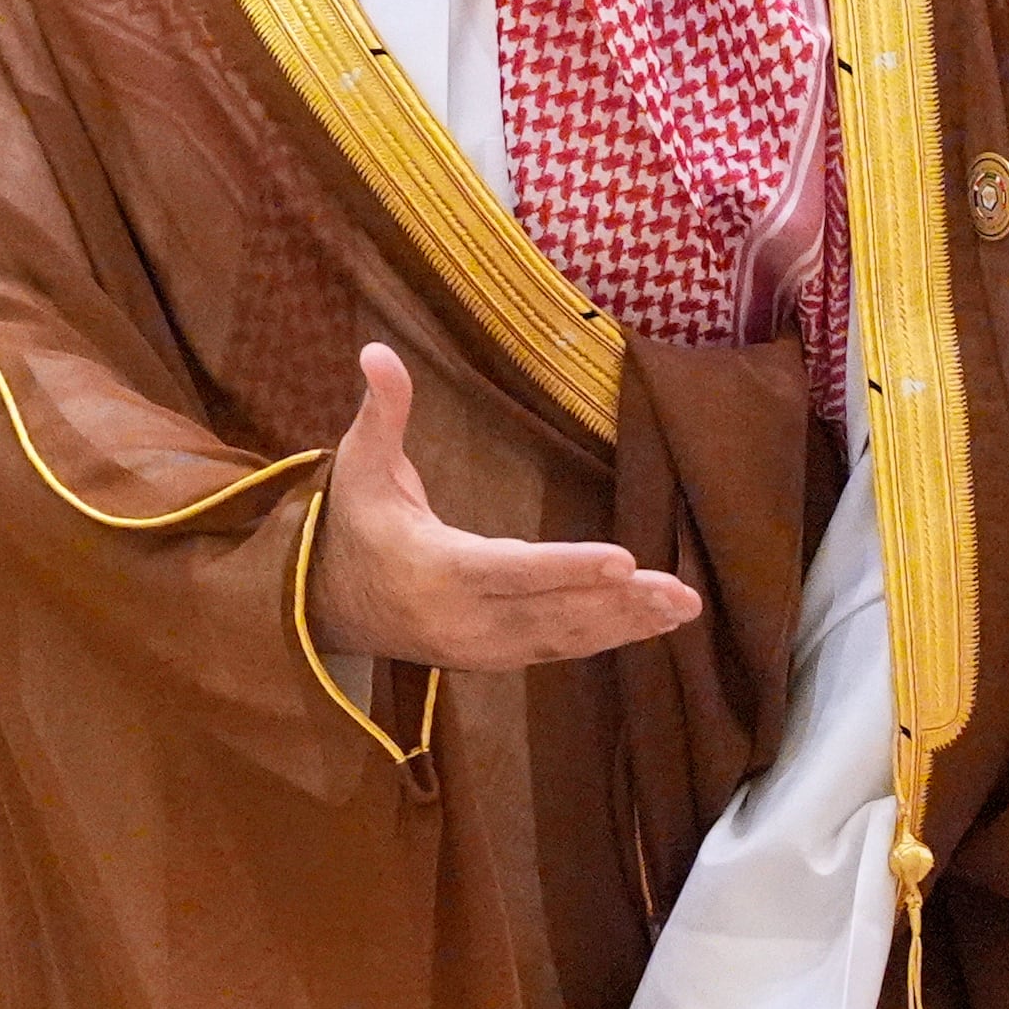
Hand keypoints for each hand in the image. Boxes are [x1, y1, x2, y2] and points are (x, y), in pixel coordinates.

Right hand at [306, 343, 701, 670]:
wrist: (327, 606)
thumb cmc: (355, 525)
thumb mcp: (360, 465)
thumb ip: (381, 412)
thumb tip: (375, 349)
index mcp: (434, 569)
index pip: (510, 571)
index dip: (568, 567)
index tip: (623, 559)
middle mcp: (462, 619)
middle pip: (552, 613)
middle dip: (617, 602)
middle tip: (677, 591)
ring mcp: (481, 647)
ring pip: (563, 638)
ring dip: (625, 624)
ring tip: (681, 607)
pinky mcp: (496, 659)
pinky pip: (558, 650)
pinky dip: (606, 637)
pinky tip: (649, 622)